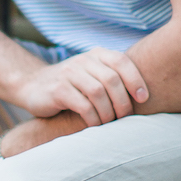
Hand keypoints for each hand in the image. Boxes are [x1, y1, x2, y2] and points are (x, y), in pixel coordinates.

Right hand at [13, 46, 148, 125]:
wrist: (33, 86)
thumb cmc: (72, 86)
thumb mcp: (92, 75)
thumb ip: (113, 78)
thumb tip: (147, 96)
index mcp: (96, 55)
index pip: (122, 61)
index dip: (136, 80)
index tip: (144, 99)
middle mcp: (83, 61)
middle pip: (112, 80)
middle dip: (123, 102)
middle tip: (124, 118)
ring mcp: (69, 74)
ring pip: (98, 93)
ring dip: (108, 113)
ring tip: (109, 124)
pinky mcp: (58, 90)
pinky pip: (83, 105)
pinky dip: (93, 118)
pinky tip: (94, 125)